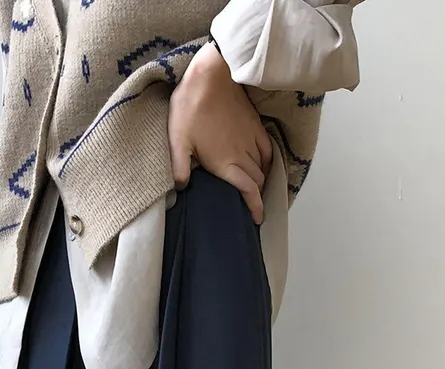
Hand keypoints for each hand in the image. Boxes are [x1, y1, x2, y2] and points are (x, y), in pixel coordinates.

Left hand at [169, 43, 272, 223]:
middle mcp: (243, 155)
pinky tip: (261, 164)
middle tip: (250, 204)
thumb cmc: (191, 106)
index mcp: (226, 164)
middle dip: (256, 196)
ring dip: (260, 180)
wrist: (211, 74)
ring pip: (263, 168)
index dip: (255, 208)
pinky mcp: (255, 125)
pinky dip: (267, 162)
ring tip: (254, 187)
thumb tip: (181, 188)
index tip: (256, 219)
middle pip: (257, 182)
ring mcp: (251, 139)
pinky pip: (267, 150)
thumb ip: (179, 168)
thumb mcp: (177, 140)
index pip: (248, 192)